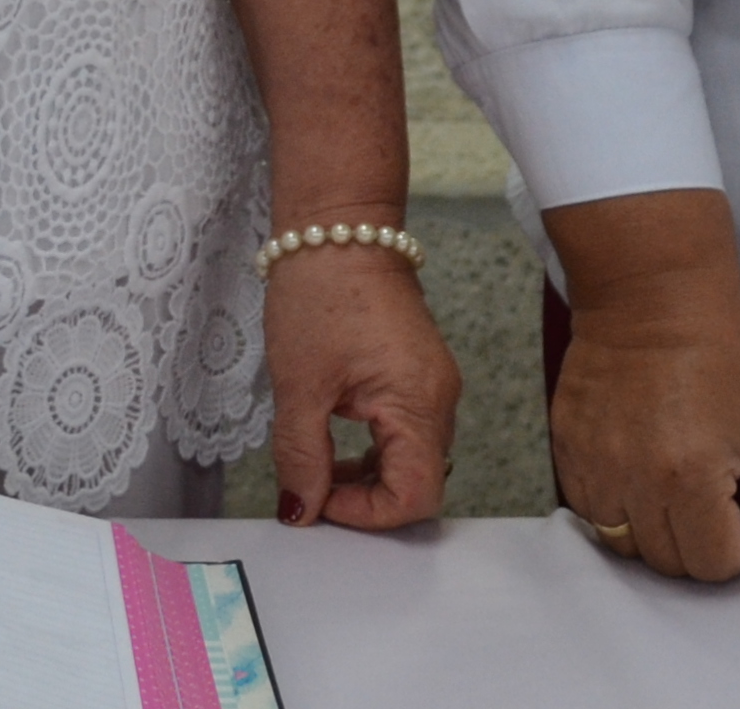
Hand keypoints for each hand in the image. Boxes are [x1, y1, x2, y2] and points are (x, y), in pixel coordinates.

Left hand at [259, 245, 461, 528]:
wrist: (336, 227)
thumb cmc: (320, 292)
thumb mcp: (299, 384)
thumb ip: (302, 456)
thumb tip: (302, 510)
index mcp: (420, 403)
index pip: (416, 496)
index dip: (366, 513)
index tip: (319, 499)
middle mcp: (440, 399)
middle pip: (420, 483)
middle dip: (366, 498)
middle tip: (312, 486)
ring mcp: (434, 384)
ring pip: (413, 458)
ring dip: (368, 475)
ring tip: (318, 462)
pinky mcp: (419, 373)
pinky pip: (407, 430)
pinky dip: (375, 449)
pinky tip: (335, 439)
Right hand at [544, 191, 739, 583]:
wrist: (653, 291)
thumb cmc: (724, 355)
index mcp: (688, 479)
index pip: (712, 565)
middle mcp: (632, 480)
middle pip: (668, 562)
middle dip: (702, 546)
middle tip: (719, 504)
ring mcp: (591, 463)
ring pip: (622, 543)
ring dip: (656, 533)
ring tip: (678, 492)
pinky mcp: (566, 444)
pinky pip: (587, 507)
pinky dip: (616, 507)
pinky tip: (642, 474)